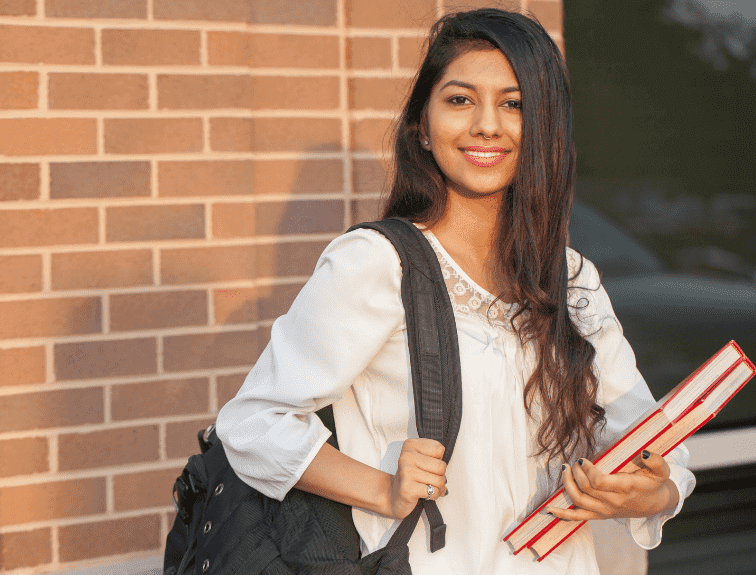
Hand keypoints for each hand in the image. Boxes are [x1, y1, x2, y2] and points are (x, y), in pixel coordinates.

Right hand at [387, 438, 447, 518]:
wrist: (394, 495)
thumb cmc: (412, 477)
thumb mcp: (421, 459)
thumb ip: (435, 456)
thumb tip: (450, 466)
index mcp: (410, 445)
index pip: (439, 449)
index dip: (438, 460)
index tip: (427, 465)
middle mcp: (407, 456)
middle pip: (441, 466)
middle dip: (440, 476)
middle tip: (429, 479)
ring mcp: (406, 472)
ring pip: (439, 480)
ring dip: (437, 487)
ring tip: (428, 486)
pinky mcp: (407, 488)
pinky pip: (433, 492)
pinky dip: (433, 496)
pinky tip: (424, 494)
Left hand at [546, 451, 678, 520]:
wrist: (656, 505)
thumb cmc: (654, 483)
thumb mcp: (661, 470)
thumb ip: (655, 461)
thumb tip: (644, 452)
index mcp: (624, 488)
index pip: (598, 482)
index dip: (587, 470)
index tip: (582, 459)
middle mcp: (612, 502)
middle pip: (585, 489)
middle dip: (574, 473)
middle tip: (573, 462)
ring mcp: (604, 511)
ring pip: (578, 501)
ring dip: (566, 485)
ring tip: (564, 470)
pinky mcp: (599, 515)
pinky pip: (578, 518)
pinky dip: (562, 514)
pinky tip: (548, 510)